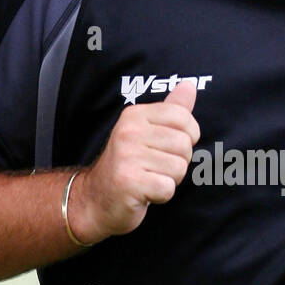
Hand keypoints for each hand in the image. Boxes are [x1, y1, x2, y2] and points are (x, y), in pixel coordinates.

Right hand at [68, 79, 199, 240]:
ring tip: (149, 178)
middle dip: (177, 162)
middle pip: (184, 145)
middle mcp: (129, 131)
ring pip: (179, 168)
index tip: (169, 147)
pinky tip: (145, 192)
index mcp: (135, 115)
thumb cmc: (128, 165)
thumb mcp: (146, 131)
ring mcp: (127, 156)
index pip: (182, 117)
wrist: (95, 200)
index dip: (187, 137)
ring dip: (169, 180)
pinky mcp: (129, 182)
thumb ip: (170, 109)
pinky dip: (161, 195)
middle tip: (155, 168)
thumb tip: (189, 85)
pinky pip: (168, 188)